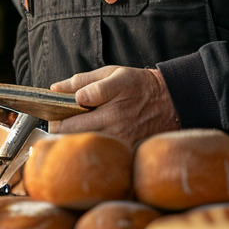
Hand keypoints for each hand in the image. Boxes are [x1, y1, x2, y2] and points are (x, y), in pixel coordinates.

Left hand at [48, 66, 180, 146]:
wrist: (172, 102)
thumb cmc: (138, 86)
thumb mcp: (113, 73)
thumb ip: (83, 80)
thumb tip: (55, 88)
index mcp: (113, 94)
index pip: (80, 98)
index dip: (63, 102)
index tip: (58, 104)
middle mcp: (116, 118)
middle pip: (72, 128)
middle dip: (57, 126)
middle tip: (55, 123)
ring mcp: (122, 137)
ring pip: (83, 144)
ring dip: (71, 140)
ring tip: (70, 134)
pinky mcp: (127, 151)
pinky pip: (99, 155)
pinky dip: (89, 151)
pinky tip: (87, 145)